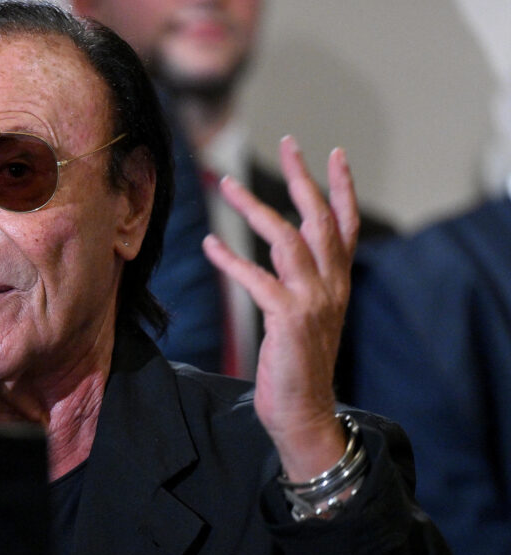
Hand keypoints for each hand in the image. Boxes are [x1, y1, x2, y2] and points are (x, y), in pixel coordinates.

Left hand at [202, 136, 359, 481]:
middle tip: (288, 142)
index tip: (333, 153)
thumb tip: (278, 251)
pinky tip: (209, 244)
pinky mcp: (287, 318)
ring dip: (254, 207)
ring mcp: (313, 301)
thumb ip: (297, 282)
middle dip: (303, 178)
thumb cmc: (297, 366)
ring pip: (286, 238)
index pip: (344, 225)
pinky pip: (256, 279)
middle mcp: (332, 286)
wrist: (304, 412)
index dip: (340, 188)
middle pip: (319, 219)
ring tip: (226, 183)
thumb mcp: (305, 317)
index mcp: (338, 283)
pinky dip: (230, 259)